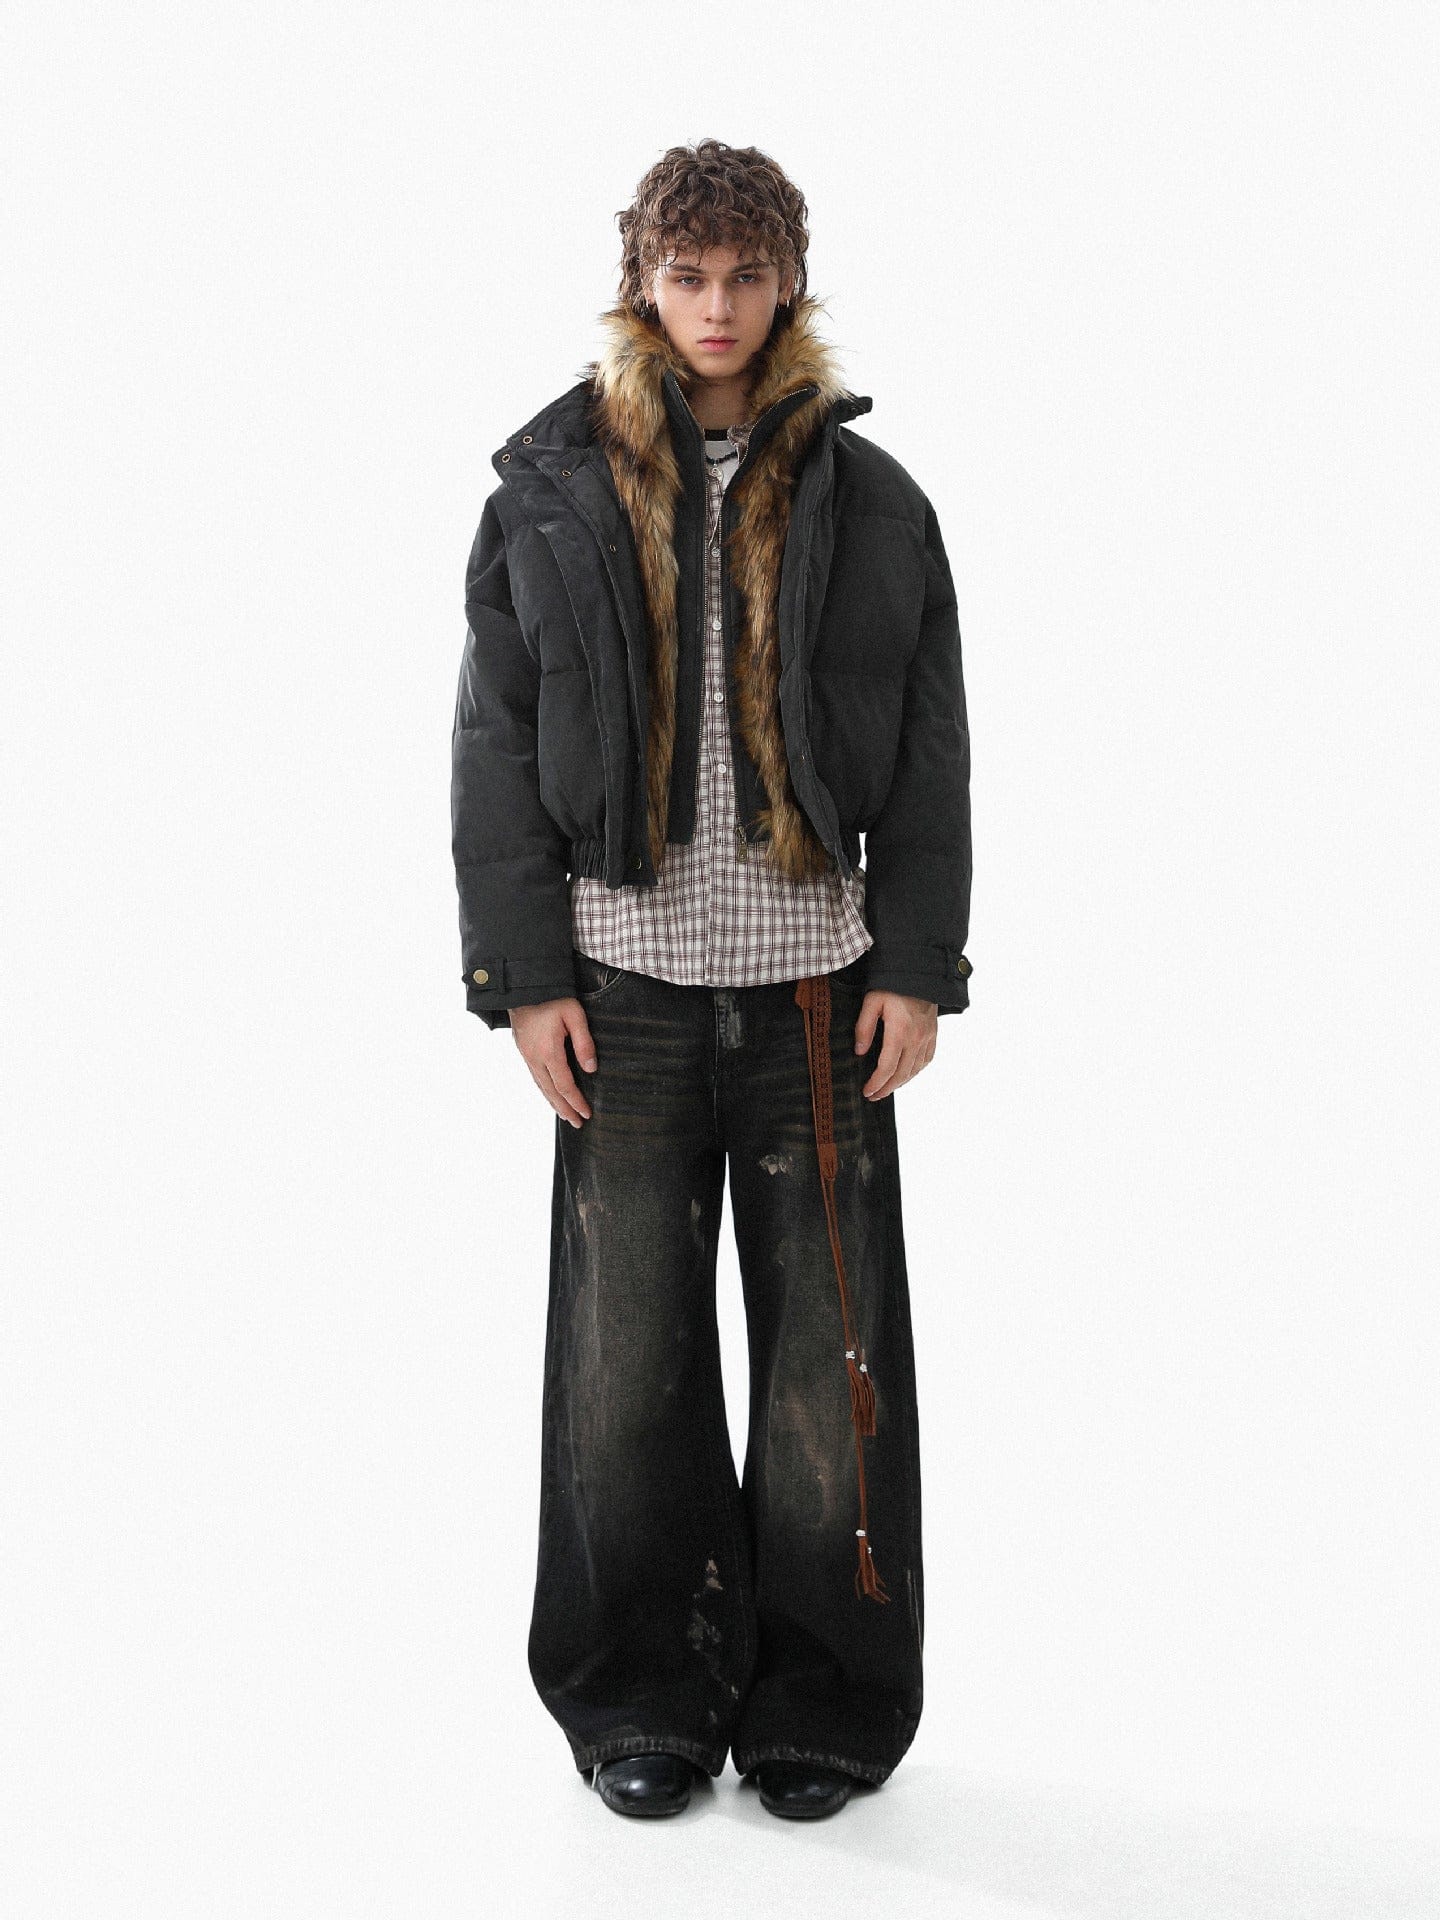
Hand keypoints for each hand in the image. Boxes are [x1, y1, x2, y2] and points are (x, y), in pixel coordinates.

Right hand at [510, 998, 596, 1126]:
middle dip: (565, 1109)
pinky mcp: (523, 1050)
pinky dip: (544, 1090)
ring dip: (553, 1103)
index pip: (565, 1085)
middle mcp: (534, 1057)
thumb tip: (591, 1068)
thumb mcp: (575, 1015)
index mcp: (548, 1051)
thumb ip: (584, 1042)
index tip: (587, 1113)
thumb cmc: (552, 996)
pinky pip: (534, 1077)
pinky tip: (550, 1094)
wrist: (524, 985)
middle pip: (551, 1091)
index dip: (577, 1101)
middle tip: (578, 1123)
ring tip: (565, 1115)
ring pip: (541, 1086)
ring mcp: (526, 1055)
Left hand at [854, 990, 937, 1098]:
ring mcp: (927, 1037)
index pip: (887, 1068)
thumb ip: (864, 1027)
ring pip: (915, 1070)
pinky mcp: (933, 1034)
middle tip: (873, 1096)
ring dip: (900, 1083)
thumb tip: (860, 1051)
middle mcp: (916, 1038)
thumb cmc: (893, 985)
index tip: (867, 1091)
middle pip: (901, 1074)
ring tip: (886, 1089)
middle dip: (886, 1089)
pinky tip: (906, 1075)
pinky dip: (915, 1072)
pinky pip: (926, 1060)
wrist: (920, 972)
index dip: (876, 1083)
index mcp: (899, 1031)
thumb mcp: (872, 1001)